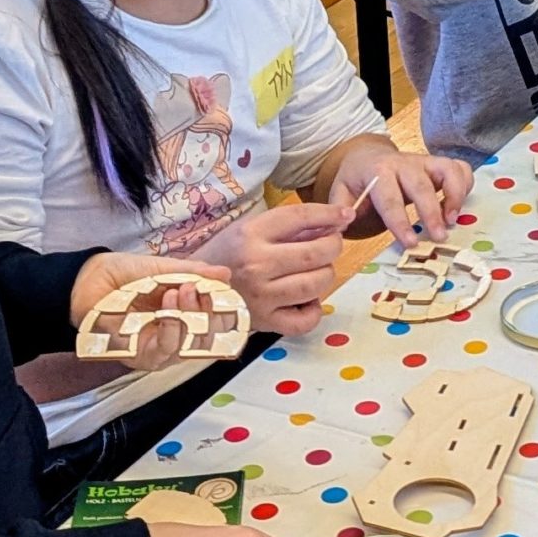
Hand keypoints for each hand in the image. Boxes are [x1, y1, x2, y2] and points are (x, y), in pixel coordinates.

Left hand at [66, 252, 233, 375]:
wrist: (88, 281)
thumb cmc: (124, 276)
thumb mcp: (164, 269)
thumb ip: (194, 273)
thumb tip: (224, 274)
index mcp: (185, 314)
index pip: (215, 320)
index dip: (223, 308)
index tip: (221, 289)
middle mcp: (176, 335)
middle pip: (210, 338)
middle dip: (211, 313)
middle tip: (200, 288)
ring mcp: (160, 348)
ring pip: (191, 346)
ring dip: (191, 316)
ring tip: (182, 290)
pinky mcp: (143, 357)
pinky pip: (166, 351)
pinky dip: (172, 328)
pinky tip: (168, 307)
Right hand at [197, 202, 347, 336]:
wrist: (192, 288)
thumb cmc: (226, 254)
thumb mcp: (250, 228)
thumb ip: (289, 226)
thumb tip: (332, 222)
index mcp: (251, 235)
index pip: (300, 217)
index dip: (329, 214)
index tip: (344, 215)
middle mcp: (256, 265)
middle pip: (315, 254)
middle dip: (333, 246)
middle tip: (331, 244)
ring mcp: (261, 297)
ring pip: (315, 285)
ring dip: (326, 275)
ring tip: (317, 270)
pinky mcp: (264, 322)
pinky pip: (304, 320)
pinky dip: (314, 309)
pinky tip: (307, 299)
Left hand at [328, 142, 474, 246]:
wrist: (366, 154)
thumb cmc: (357, 178)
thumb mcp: (342, 191)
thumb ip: (341, 209)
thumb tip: (340, 229)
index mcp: (378, 171)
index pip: (390, 198)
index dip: (400, 222)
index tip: (410, 243)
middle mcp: (404, 163)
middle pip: (422, 185)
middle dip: (431, 212)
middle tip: (439, 238)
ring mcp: (424, 161)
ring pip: (447, 169)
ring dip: (455, 195)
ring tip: (453, 221)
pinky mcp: (438, 164)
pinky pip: (459, 167)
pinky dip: (465, 184)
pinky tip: (459, 206)